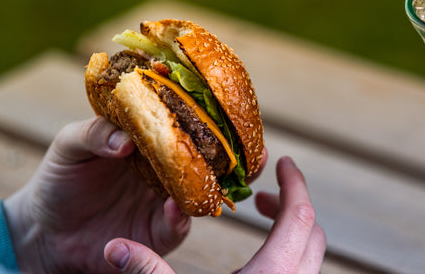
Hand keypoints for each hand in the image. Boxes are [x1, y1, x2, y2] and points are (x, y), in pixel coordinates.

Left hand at [4, 116, 190, 272]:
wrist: (48, 230)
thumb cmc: (60, 179)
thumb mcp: (69, 146)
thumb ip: (94, 133)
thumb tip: (127, 141)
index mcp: (141, 144)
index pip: (167, 129)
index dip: (178, 122)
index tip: (186, 115)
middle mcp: (157, 170)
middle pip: (186, 160)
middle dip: (196, 154)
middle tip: (201, 147)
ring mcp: (160, 200)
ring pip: (190, 192)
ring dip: (195, 186)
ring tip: (191, 178)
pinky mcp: (158, 231)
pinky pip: (177, 226)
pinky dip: (180, 218)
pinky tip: (173, 208)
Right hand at [103, 156, 325, 273]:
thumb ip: (147, 272)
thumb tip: (113, 247)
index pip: (301, 217)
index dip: (295, 184)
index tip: (285, 162)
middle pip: (312, 231)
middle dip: (291, 202)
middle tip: (259, 192)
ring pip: (310, 252)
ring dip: (290, 226)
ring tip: (259, 213)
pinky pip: (301, 270)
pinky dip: (288, 248)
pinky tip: (259, 252)